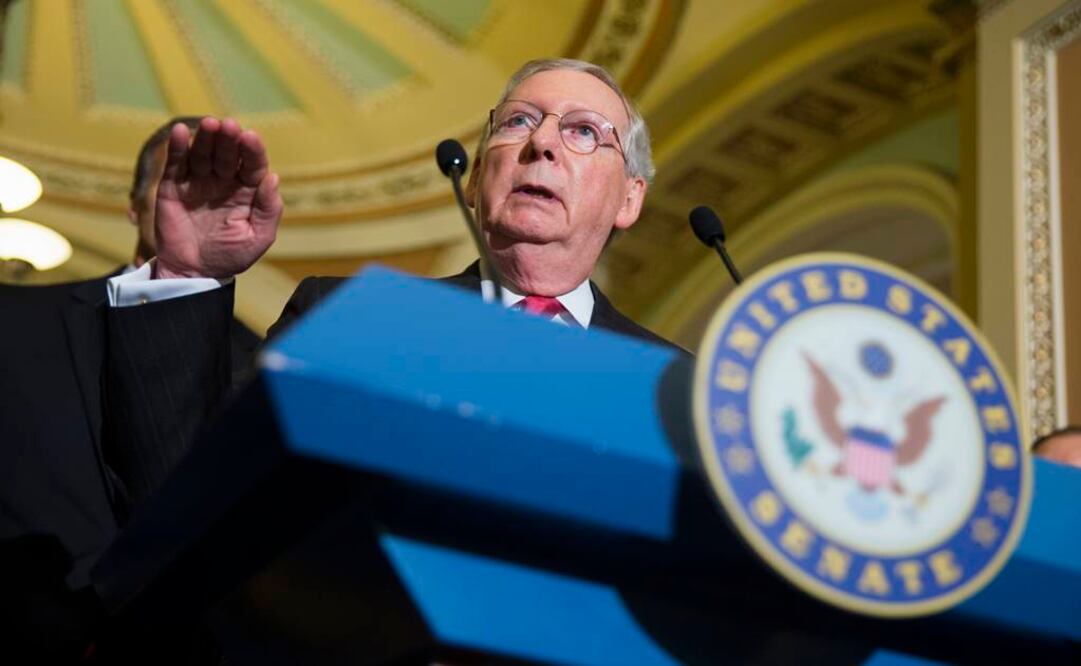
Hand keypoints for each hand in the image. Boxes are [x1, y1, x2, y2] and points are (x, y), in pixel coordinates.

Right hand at [153, 117, 282, 279]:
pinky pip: (176, 163)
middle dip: (228, 139)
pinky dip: (177, 147)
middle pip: (227, 153)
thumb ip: (268, 210)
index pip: (252, 165)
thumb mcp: (257, 238)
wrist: (193, 273)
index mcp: (247, 191)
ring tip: (209, 124)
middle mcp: (223, 181)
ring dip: (205, 137)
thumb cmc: (230, 256)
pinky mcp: (174, 186)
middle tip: (228, 125)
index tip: (250, 137)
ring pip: (203, 153)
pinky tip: (180, 132)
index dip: (252, 150)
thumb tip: (274, 178)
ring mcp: (198, 181)